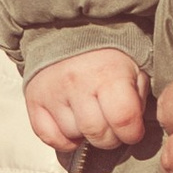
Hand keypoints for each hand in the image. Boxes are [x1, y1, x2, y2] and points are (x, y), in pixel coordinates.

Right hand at [24, 46, 150, 153]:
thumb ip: (138, 98)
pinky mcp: (34, 100)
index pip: (123, 119)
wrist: (71, 32)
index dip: (132, 133)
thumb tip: (133, 128)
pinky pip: (48, 137)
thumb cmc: (107, 55)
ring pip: (73, 135)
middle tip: (112, 128)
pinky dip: (62, 140)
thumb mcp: (134, 68)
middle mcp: (77, 83)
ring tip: (90, 117)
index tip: (132, 131)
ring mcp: (53, 92)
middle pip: (97, 133)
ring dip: (85, 134)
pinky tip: (72, 127)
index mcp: (108, 73)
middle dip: (110, 138)